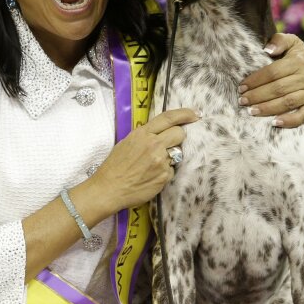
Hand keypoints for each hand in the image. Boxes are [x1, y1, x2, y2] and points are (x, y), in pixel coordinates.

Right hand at [84, 108, 199, 214]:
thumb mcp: (125, 144)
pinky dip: (164, 173)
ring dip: (169, 158)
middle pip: (179, 134)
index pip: (169, 118)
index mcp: (142, 134)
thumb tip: (159, 134)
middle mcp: (153, 144)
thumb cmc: (113, 168)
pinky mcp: (164, 176)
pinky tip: (150, 177)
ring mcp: (161, 161)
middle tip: (169, 146)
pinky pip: (171, 170)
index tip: (195, 114)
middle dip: (177, 138)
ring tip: (152, 166)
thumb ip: (144, 137)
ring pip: (177, 153)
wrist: (108, 190)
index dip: (185, 114)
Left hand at [240, 33, 303, 127]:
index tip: (242, 87)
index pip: (273, 72)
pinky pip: (303, 115)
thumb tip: (268, 49)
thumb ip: (280, 41)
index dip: (256, 80)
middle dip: (257, 96)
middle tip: (242, 101)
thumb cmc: (299, 56)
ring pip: (287, 102)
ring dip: (267, 108)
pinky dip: (290, 121)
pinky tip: (275, 123)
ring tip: (251, 111)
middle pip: (278, 88)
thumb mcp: (292, 43)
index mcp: (299, 61)